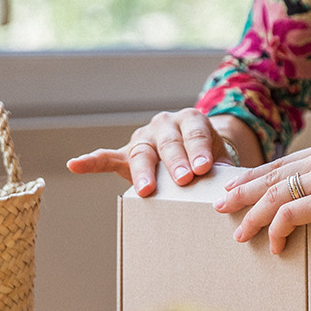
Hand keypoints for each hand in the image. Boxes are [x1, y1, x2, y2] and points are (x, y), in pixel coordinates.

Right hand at [66, 109, 235, 195]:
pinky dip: (91, 161)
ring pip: (142, 152)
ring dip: (144, 171)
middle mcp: (165, 124)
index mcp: (191, 121)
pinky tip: (75, 165)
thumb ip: (224, 170)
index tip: (204, 168)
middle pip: (169, 142)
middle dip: (176, 161)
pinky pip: (106, 156)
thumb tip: (235, 190)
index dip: (199, 150)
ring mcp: (144, 138)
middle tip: (183, 179)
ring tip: (146, 189)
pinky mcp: (126, 153)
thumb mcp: (220, 159)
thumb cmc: (208, 157)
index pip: (195, 134)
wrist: (193, 151)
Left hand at [214, 136, 310, 253]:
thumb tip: (304, 205)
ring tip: (240, 233)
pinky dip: (276, 229)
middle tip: (221, 207)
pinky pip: (290, 213)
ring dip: (253, 215)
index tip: (234, 190)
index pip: (283, 163)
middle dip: (242, 193)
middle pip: (273, 175)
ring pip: (275, 194)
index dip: (254, 178)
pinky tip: (275, 245)